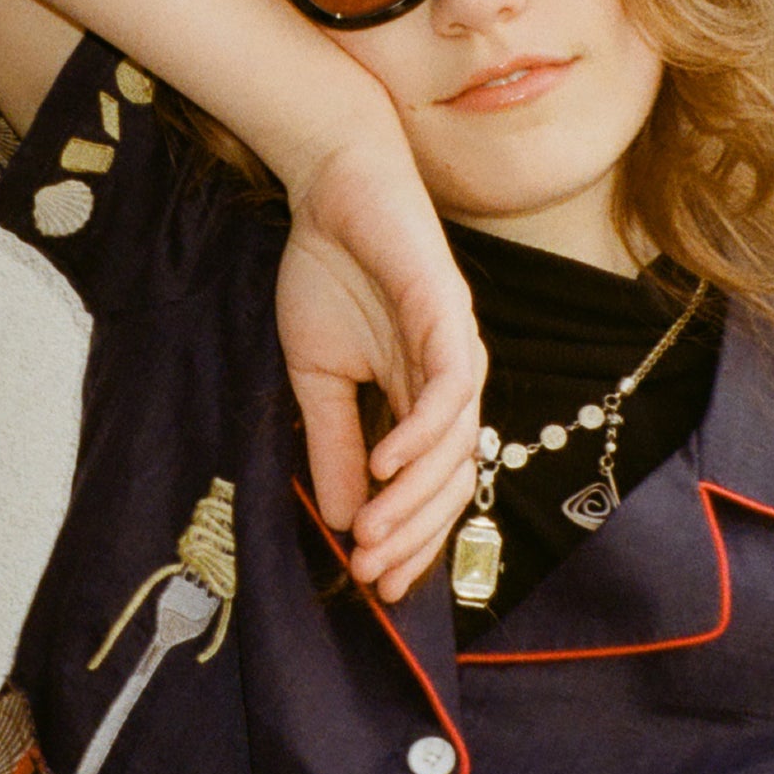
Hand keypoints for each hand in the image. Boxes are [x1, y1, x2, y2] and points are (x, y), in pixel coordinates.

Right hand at [276, 138, 482, 601]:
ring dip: (412, 500)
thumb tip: (336, 519)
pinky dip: (419, 435)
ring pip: (453, 447)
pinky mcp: (449, 316)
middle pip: (450, 481)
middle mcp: (453, 383)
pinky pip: (448, 390)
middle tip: (370, 575)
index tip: (375, 586)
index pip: (429, 488)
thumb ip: (332, 443)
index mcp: (424, 400)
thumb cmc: (329, 272)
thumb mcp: (316, 377)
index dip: (408, 539)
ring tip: (367, 538)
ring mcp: (457, 350)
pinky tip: (382, 468)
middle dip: (412, 536)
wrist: (330, 187)